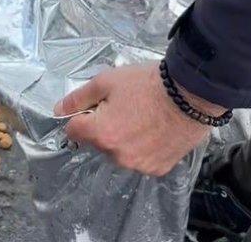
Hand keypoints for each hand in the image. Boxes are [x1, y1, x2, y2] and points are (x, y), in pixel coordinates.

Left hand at [54, 63, 218, 176]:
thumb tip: (59, 110)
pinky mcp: (157, 168)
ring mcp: (138, 165)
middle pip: (97, 142)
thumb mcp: (107, 81)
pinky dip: (143, 148)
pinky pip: (140, 159)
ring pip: (119, 152)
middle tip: (125, 107)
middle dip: (104, 127)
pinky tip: (155, 131)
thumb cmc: (148, 84)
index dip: (82, 114)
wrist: (192, 95)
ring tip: (143, 118)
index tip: (97, 105)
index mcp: (100, 134)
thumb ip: (79, 98)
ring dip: (123, 139)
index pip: (73, 129)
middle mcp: (117, 156)